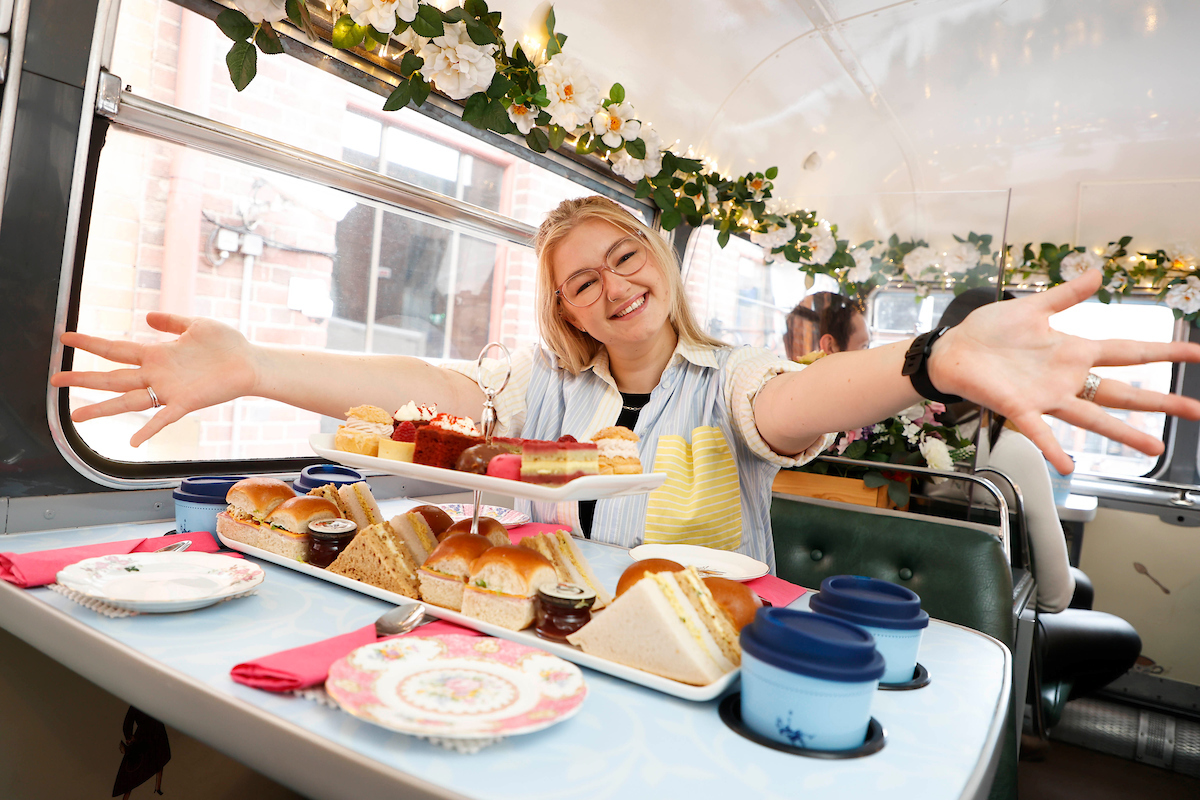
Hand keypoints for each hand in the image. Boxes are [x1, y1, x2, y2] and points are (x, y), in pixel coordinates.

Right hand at [51, 313, 258, 446]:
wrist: (251, 362)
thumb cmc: (226, 344)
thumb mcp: (196, 326)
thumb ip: (171, 322)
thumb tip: (147, 317)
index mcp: (157, 354)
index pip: (116, 349)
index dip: (90, 343)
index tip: (65, 338)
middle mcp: (157, 374)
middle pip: (113, 377)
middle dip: (84, 378)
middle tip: (55, 380)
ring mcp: (169, 390)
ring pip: (129, 400)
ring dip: (103, 408)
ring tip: (76, 415)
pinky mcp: (187, 402)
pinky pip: (164, 418)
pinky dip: (149, 430)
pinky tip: (132, 441)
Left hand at [930, 271, 1199, 473]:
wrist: (951, 350)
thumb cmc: (988, 331)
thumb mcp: (1032, 307)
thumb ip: (1066, 294)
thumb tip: (1098, 272)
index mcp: (1074, 351)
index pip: (1129, 352)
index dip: (1164, 352)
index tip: (1198, 353)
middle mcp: (1067, 378)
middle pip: (1122, 392)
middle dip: (1160, 402)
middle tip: (1197, 412)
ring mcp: (1045, 396)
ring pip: (1092, 418)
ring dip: (1123, 433)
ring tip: (1154, 448)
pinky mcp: (1018, 408)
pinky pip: (1039, 432)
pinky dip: (1052, 448)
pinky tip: (1069, 467)